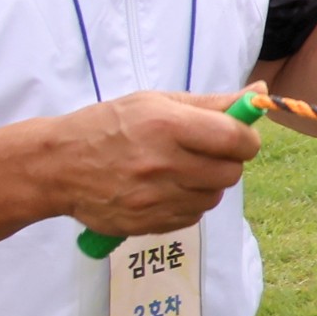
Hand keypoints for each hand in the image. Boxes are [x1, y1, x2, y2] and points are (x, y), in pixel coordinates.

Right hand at [43, 92, 261, 240]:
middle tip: (204, 153)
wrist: (56, 166)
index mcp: (167, 126)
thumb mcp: (156, 102)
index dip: (245, 139)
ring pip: (214, 196)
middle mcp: (162, 164)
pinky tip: (164, 189)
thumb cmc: (108, 126)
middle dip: (226, 162)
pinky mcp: (147, 223)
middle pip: (230, 172)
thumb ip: (212, 102)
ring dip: (206, 184)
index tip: (236, 137)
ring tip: (178, 170)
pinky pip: (192, 216)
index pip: (236, 139)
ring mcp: (154, 198)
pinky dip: (187, 204)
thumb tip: (260, 92)